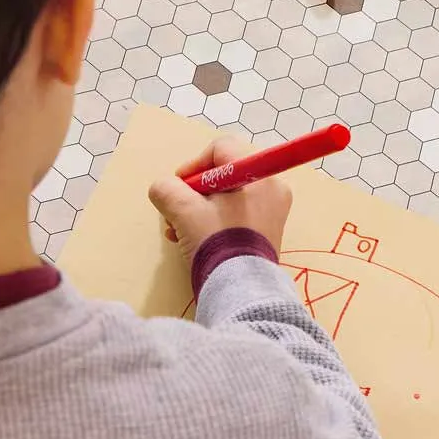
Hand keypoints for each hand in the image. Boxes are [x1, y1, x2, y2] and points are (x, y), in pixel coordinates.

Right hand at [148, 137, 291, 257]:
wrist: (241, 289)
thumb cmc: (216, 243)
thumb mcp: (183, 211)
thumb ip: (167, 189)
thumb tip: (165, 187)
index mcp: (258, 174)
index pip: (221, 149)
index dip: (194, 164)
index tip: (179, 185)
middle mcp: (272, 187)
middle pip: (224, 173)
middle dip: (194, 192)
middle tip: (176, 211)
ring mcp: (273, 210)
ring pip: (228, 196)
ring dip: (198, 209)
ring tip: (177, 230)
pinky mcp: (268, 230)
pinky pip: (237, 213)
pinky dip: (214, 220)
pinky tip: (191, 240)